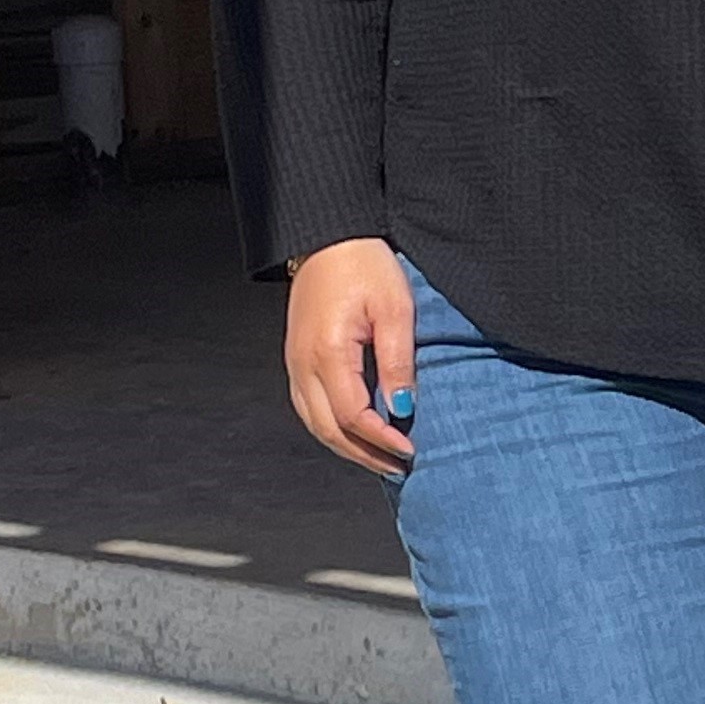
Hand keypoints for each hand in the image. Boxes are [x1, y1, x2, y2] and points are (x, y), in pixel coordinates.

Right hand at [285, 239, 417, 474]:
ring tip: (380, 458)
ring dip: (347, 447)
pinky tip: (355, 433)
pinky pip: (309, 406)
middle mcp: (303, 363)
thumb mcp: (395, 310)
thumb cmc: (364, 264)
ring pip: (315, 423)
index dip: (382, 439)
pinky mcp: (296, 357)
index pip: (353, 415)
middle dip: (364, 454)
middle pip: (329, 429)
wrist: (330, 236)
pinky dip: (332, 428)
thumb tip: (402, 407)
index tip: (410, 450)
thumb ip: (397, 362)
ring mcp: (294, 362)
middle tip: (397, 467)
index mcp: (327, 352)